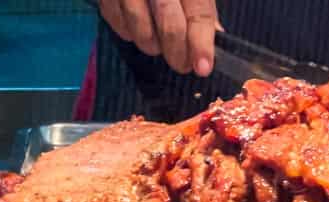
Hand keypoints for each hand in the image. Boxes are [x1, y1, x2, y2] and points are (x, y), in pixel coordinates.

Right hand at [99, 0, 218, 75]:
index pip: (198, 11)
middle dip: (177, 52)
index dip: (201, 42)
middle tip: (182, 66)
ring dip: (151, 44)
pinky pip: (114, 19)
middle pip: (169, 22)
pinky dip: (127, 32)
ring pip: (139, 26)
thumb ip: (200, 3)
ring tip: (158, 46)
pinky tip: (136, 30)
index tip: (203, 68)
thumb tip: (214, 33)